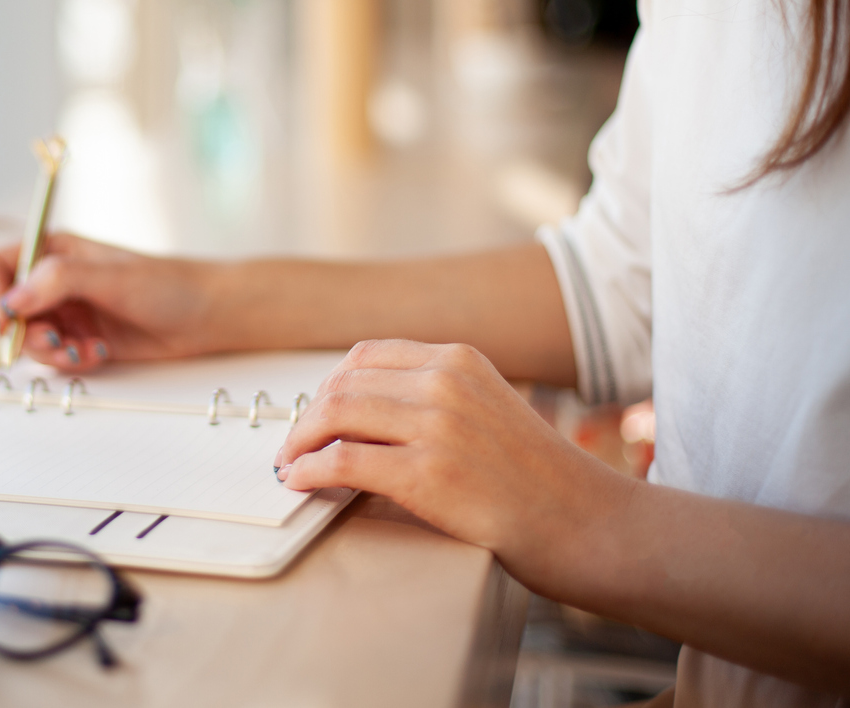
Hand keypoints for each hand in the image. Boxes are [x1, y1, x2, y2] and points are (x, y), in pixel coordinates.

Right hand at [0, 234, 222, 369]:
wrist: (206, 315)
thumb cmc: (167, 284)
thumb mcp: (111, 277)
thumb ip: (58, 281)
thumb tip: (13, 300)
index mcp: (54, 250)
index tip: (2, 319)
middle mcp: (55, 281)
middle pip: (8, 310)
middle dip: (25, 331)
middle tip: (53, 340)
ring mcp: (67, 311)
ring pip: (29, 339)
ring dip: (50, 351)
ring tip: (82, 349)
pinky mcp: (81, 338)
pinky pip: (55, 357)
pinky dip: (71, 361)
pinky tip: (99, 353)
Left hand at [274, 339, 630, 578]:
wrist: (587, 523)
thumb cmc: (538, 479)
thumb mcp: (489, 408)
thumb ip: (437, 397)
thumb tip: (362, 412)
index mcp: (458, 359)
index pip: (367, 356)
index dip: (329, 386)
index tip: (314, 413)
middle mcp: (445, 382)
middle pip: (343, 385)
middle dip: (306, 417)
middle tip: (292, 445)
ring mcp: (437, 425)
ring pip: (335, 415)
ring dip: (299, 441)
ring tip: (290, 464)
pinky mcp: (428, 474)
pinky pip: (343, 460)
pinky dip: (309, 469)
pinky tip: (300, 481)